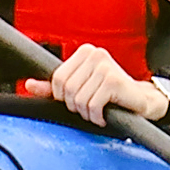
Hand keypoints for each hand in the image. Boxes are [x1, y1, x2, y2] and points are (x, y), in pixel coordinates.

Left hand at [46, 44, 165, 130]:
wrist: (140, 101)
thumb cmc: (111, 95)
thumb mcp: (79, 88)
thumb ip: (53, 88)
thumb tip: (29, 85)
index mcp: (84, 52)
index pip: (57, 78)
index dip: (63, 97)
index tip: (77, 101)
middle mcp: (95, 54)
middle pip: (67, 89)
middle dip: (76, 106)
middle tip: (89, 109)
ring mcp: (105, 66)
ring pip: (79, 99)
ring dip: (87, 114)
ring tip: (98, 113)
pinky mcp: (114, 80)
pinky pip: (93, 105)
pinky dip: (97, 117)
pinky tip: (104, 115)